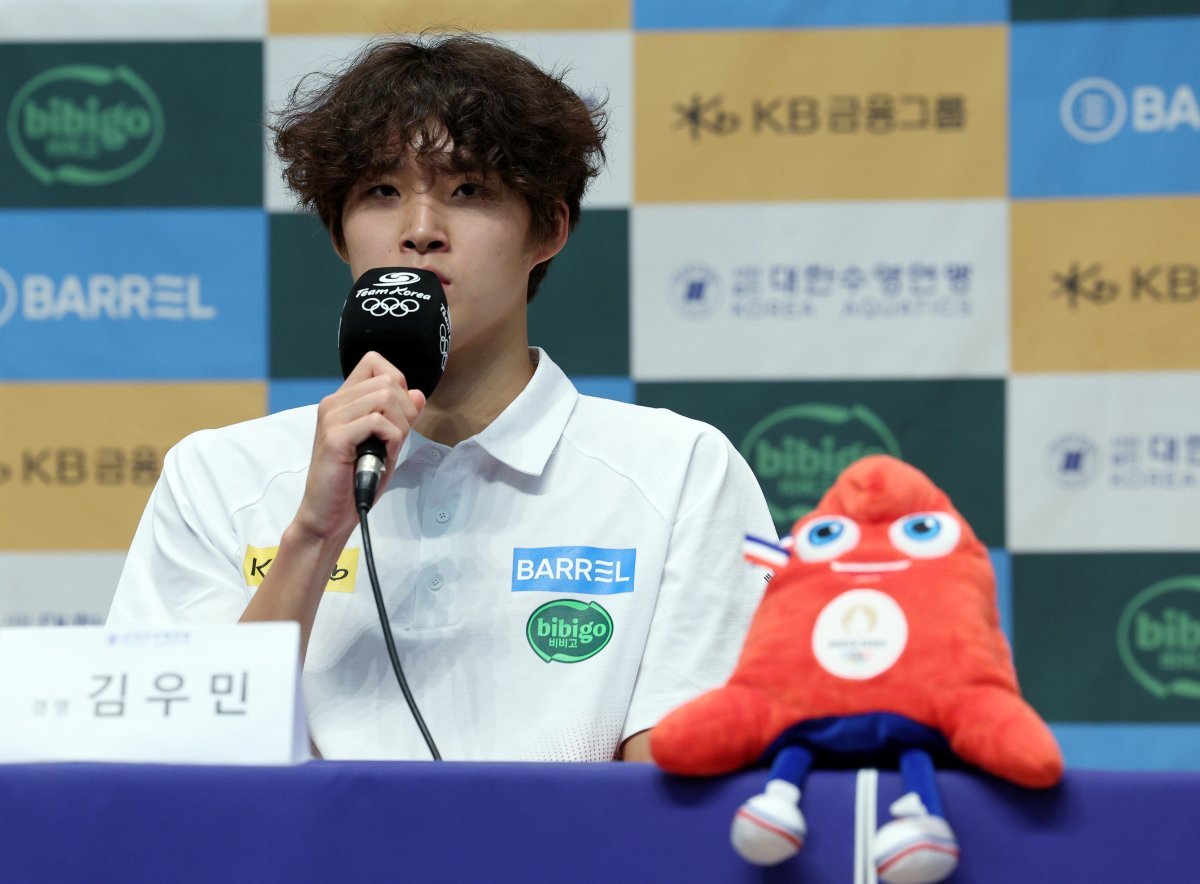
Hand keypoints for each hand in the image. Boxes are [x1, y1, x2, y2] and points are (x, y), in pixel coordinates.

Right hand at [293, 352, 424, 542]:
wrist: (329, 515)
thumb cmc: (354, 481)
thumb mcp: (386, 444)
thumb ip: (400, 418)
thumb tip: (417, 395)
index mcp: (343, 400)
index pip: (375, 362)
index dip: (397, 383)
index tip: (397, 415)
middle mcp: (334, 403)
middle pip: (389, 380)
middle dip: (405, 411)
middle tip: (395, 440)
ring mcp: (332, 418)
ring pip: (386, 397)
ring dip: (399, 427)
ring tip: (387, 449)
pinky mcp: (335, 437)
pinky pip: (379, 423)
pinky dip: (392, 440)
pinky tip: (382, 457)